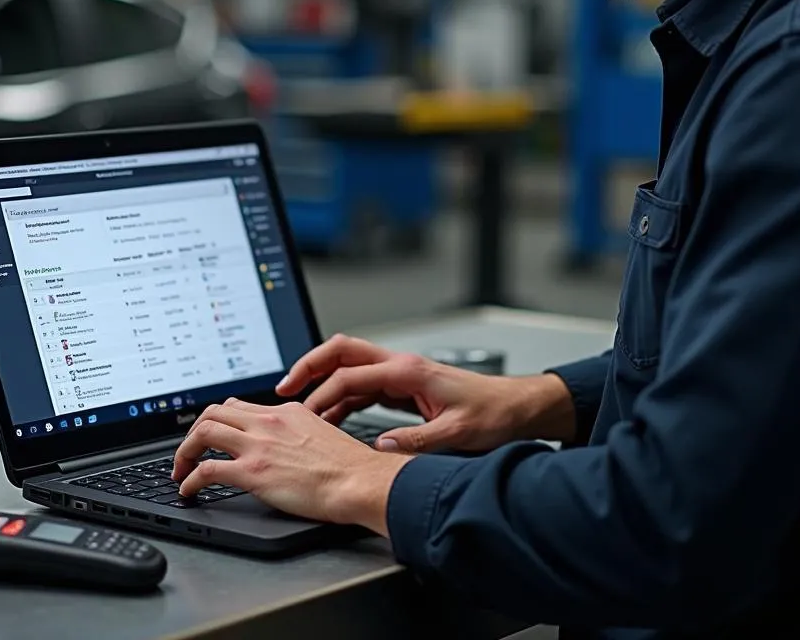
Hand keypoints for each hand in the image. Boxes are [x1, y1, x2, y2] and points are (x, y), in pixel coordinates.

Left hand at [171, 398, 411, 534]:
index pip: (239, 406)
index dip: (219, 420)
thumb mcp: (323, 434)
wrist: (360, 479)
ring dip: (184, 451)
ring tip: (180, 469)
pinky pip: (206, 470)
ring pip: (203, 432)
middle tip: (188, 451)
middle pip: (214, 411)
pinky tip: (188, 491)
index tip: (211, 435)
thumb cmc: (350, 466)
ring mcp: (259, 444)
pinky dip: (190, 479)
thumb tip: (287, 448)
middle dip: (194, 431)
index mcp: (287, 411)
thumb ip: (299, 434)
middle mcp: (269, 421)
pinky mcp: (253, 472)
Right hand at [277, 334, 576, 453]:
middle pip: (343, 352)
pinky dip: (341, 398)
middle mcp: (400, 366)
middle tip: (283, 388)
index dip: (322, 392)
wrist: (516, 408)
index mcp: (408, 371)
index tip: (301, 410)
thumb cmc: (493, 414)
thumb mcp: (456, 434)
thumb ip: (415, 441)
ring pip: (349, 367)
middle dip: (310, 366)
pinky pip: (362, 385)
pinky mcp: (403, 387)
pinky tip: (330, 419)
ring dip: (322, 383)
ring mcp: (400, 374)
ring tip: (298, 408)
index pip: (352, 374)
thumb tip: (379, 448)